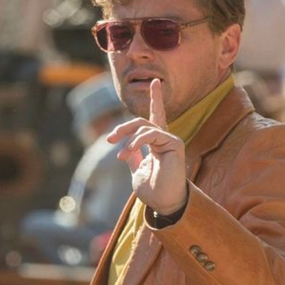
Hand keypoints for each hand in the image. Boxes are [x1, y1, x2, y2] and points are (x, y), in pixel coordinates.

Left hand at [107, 79, 187, 214]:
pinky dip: (137, 141)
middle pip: (141, 121)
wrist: (163, 203)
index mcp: (156, 143)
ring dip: (128, 139)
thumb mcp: (137, 170)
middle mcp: (164, 138)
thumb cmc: (152, 190)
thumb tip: (125, 150)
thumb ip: (133, 157)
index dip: (156, 99)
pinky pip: (151, 134)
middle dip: (123, 127)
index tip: (156, 81)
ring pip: (144, 126)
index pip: (156, 117)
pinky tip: (129, 151)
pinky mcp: (175, 144)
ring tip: (121, 156)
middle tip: (110, 139)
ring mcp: (171, 140)